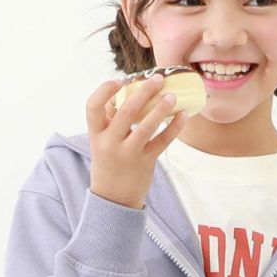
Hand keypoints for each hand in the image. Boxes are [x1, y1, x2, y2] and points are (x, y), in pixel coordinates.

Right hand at [86, 72, 187, 208]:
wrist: (113, 198)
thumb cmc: (109, 161)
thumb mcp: (101, 141)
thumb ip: (111, 119)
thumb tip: (128, 91)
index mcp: (96, 134)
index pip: (93, 106)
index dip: (104, 91)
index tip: (120, 81)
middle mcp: (110, 143)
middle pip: (126, 112)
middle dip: (144, 92)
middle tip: (158, 79)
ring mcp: (128, 154)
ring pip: (146, 127)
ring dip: (161, 108)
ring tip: (172, 95)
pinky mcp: (145, 162)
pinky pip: (162, 141)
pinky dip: (175, 127)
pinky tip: (184, 115)